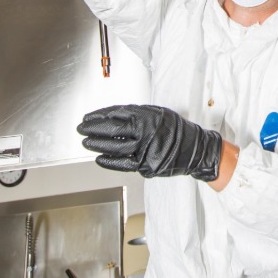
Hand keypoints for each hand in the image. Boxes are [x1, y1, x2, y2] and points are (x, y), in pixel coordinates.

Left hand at [78, 104, 221, 180]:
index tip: (88, 117)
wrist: (196, 149)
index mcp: (147, 117)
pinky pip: (124, 163)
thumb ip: (138, 114)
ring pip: (116, 146)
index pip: (117, 114)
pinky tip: (99, 158)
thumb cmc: (176, 131)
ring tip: (86, 142)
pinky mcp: (147, 164)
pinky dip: (110, 161)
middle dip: (94, 128)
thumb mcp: (158, 113)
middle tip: (82, 128)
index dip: (100, 116)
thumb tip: (115, 115)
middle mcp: (145, 131)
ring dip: (98, 144)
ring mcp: (146, 149)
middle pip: (113, 129)